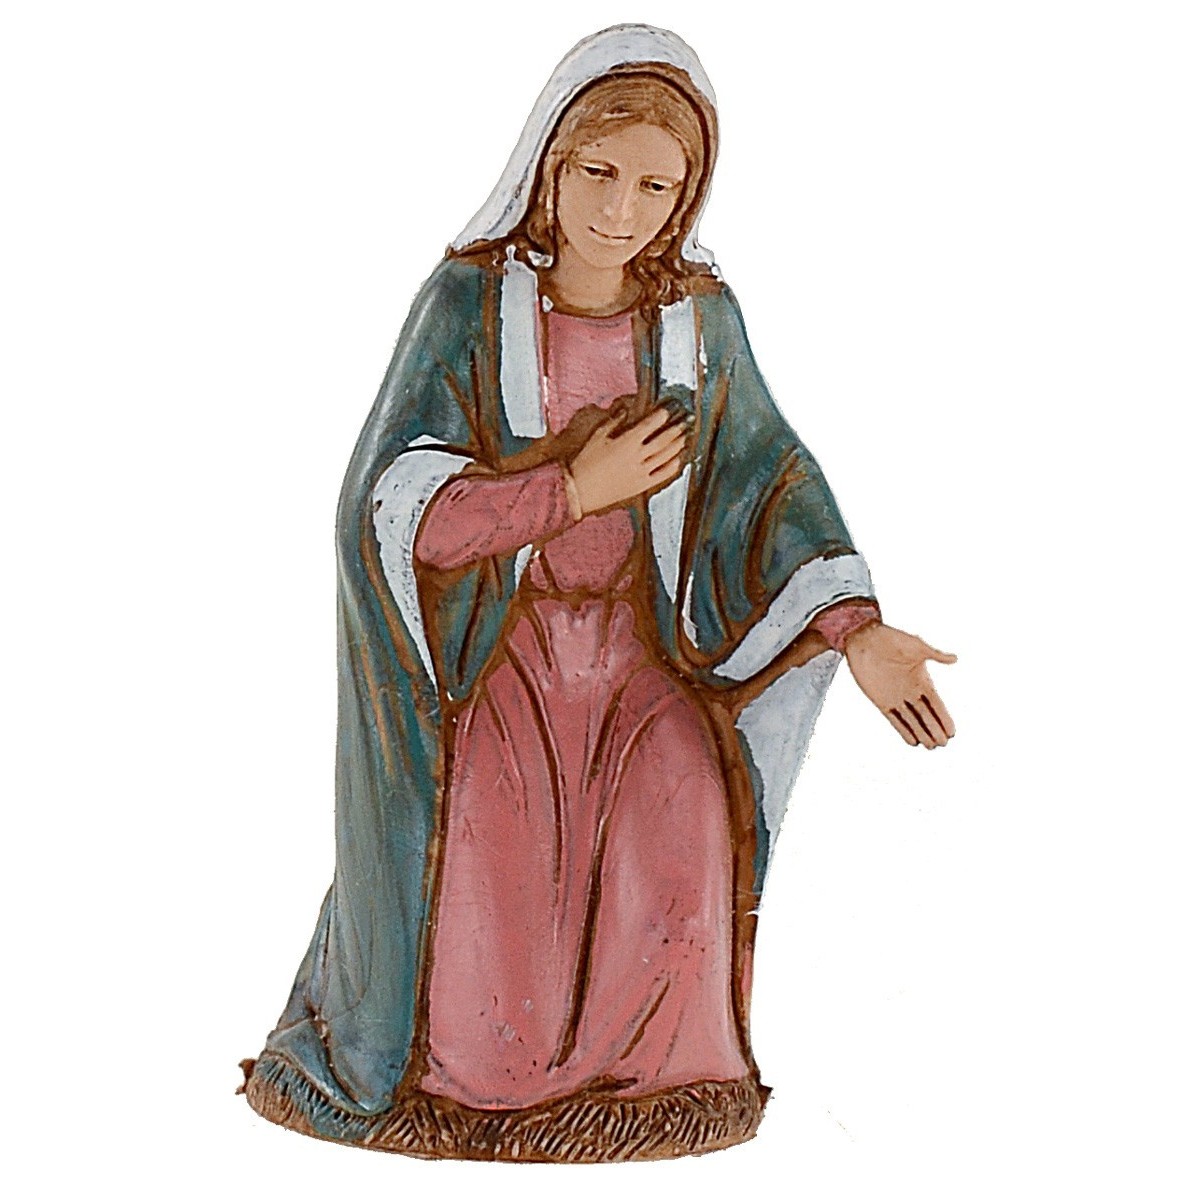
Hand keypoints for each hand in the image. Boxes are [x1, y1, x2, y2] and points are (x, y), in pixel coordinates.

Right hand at [567, 406, 687, 515]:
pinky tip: (677, 459)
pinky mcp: (641, 485)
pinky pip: (662, 475)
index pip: (650, 425)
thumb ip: (613, 422)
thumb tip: (625, 411)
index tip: (669, 410)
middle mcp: (638, 456)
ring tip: (685, 437)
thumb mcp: (597, 437)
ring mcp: (641, 472)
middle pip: (663, 440)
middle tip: (685, 421)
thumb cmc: (586, 463)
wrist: (580, 491)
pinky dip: (672, 466)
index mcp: (627, 442)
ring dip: (677, 445)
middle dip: (676, 428)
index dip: (662, 416)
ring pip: (666, 456)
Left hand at [844, 623, 956, 748]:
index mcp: (921, 679)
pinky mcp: (881, 700)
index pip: (936, 703)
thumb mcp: (916, 646)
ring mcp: (896, 697)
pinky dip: (903, 730)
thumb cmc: (891, 639)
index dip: (944, 717)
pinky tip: (912, 741)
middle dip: (934, 729)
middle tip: (943, 743)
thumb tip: (955, 658)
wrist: (864, 639)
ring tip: (931, 746)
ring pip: (912, 720)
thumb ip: (935, 655)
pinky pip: (894, 719)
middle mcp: (910, 691)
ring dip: (921, 733)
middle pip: (925, 715)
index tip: (952, 732)